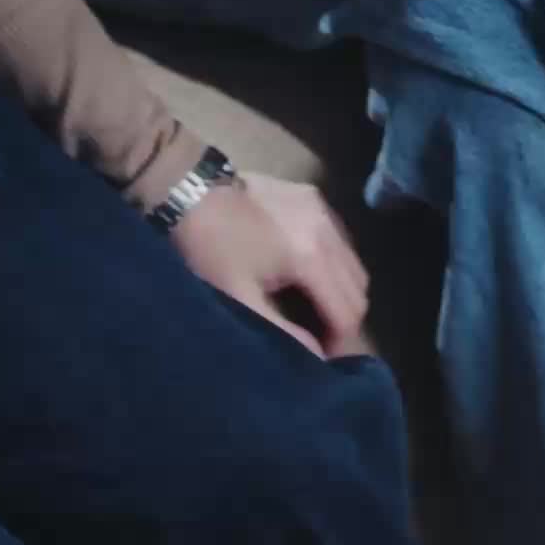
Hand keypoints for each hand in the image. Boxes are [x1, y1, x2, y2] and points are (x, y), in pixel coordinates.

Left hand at [171, 172, 369, 358]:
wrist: (187, 186)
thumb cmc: (209, 246)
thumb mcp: (239, 296)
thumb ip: (282, 331)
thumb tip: (317, 358)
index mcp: (311, 256)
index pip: (348, 312)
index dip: (340, 343)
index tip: (322, 358)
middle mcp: (327, 230)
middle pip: (357, 291)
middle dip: (343, 320)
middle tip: (319, 338)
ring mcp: (323, 209)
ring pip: (354, 266)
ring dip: (341, 294)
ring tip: (316, 310)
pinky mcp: (313, 197)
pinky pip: (341, 242)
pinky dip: (335, 266)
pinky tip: (311, 276)